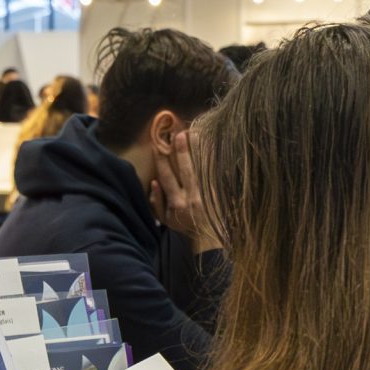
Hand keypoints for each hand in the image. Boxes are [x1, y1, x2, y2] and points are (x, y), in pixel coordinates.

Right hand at [148, 124, 216, 254]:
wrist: (208, 236)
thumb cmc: (183, 226)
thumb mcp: (165, 220)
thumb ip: (157, 202)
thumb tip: (154, 182)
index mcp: (176, 202)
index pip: (166, 177)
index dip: (161, 160)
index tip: (156, 145)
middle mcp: (191, 196)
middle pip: (185, 169)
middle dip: (180, 151)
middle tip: (178, 134)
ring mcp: (205, 194)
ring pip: (200, 168)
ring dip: (197, 150)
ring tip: (194, 133)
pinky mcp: (216, 192)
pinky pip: (212, 172)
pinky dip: (211, 158)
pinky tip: (210, 145)